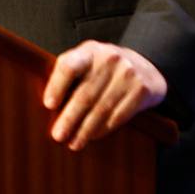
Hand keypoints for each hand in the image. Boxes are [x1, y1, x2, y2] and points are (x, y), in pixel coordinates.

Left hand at [42, 41, 167, 151]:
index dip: (57, 86)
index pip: (69, 66)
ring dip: (85, 130)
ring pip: (102, 108)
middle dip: (69, 118)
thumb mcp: (89, 60)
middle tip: (58, 135)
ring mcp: (127, 74)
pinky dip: (103, 129)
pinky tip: (93, 137)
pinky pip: (119, 115)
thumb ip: (70, 74)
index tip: (48, 105)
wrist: (145, 68)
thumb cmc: (105, 68)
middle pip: (85, 94)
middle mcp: (110, 59)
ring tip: (74, 143)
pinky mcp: (141, 90)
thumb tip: (49, 105)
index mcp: (90, 51)